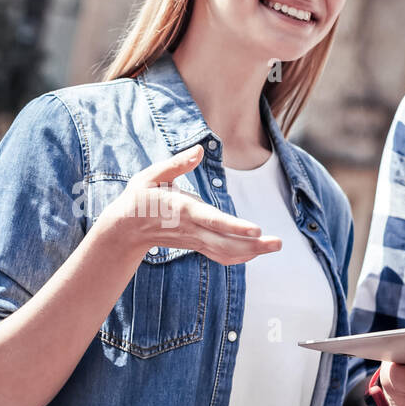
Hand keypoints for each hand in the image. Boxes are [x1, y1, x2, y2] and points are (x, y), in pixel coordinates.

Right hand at [102, 145, 281, 265]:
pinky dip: (240, 256)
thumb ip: (177, 164)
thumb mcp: (152, 175)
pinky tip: (256, 252)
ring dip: (252, 252)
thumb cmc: (139, 198)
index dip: (235, 227)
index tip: (256, 231)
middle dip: (254, 246)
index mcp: (182, 210)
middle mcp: (191, 229)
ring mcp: (194, 240)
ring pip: (226, 253)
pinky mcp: (195, 245)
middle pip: (226, 243)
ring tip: (274, 246)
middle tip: (279, 243)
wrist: (125, 230)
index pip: (213, 221)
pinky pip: (220, 255)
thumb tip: (200, 150)